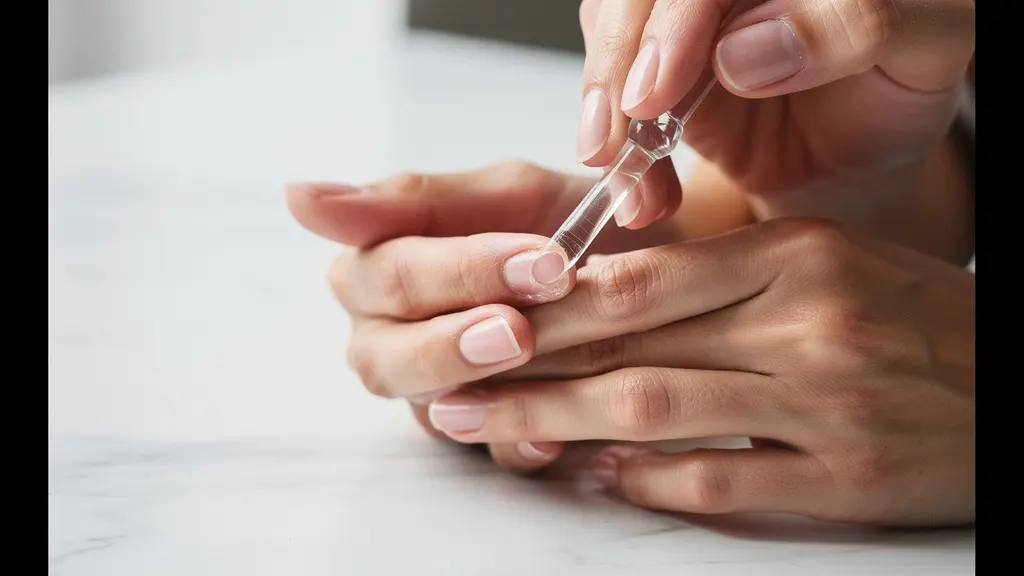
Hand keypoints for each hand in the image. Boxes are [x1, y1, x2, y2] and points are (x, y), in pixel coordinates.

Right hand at [285, 161, 747, 472]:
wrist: (648, 266)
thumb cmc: (565, 222)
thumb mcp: (507, 193)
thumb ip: (412, 197)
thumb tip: (296, 196)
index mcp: (382, 272)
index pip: (390, 274)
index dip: (459, 271)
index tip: (542, 259)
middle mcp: (393, 338)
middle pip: (389, 356)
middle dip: (456, 339)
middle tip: (526, 326)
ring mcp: (435, 393)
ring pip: (426, 409)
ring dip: (480, 388)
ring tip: (535, 361)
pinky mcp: (483, 435)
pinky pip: (485, 454)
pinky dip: (517, 445)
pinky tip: (553, 437)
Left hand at [426, 218, 974, 525]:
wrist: (1016, 390)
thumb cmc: (913, 320)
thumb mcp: (826, 264)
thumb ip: (723, 278)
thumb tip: (608, 304)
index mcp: (794, 253)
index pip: (640, 279)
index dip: (548, 306)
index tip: (485, 319)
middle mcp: (804, 320)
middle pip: (631, 342)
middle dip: (527, 366)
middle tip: (456, 386)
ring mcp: (824, 401)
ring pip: (657, 408)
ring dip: (559, 422)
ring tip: (493, 432)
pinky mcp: (843, 476)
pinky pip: (718, 479)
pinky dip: (645, 480)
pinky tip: (596, 476)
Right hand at [575, 0, 974, 213]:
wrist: (864, 156)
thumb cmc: (903, 90)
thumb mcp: (924, 49)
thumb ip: (857, 26)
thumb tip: (743, 50)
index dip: (671, 22)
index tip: (656, 89)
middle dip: (613, 64)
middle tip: (612, 134)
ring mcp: (686, 22)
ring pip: (610, 33)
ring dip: (602, 115)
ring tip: (630, 185)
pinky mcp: (660, 70)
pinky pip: (613, 93)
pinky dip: (616, 151)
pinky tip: (641, 193)